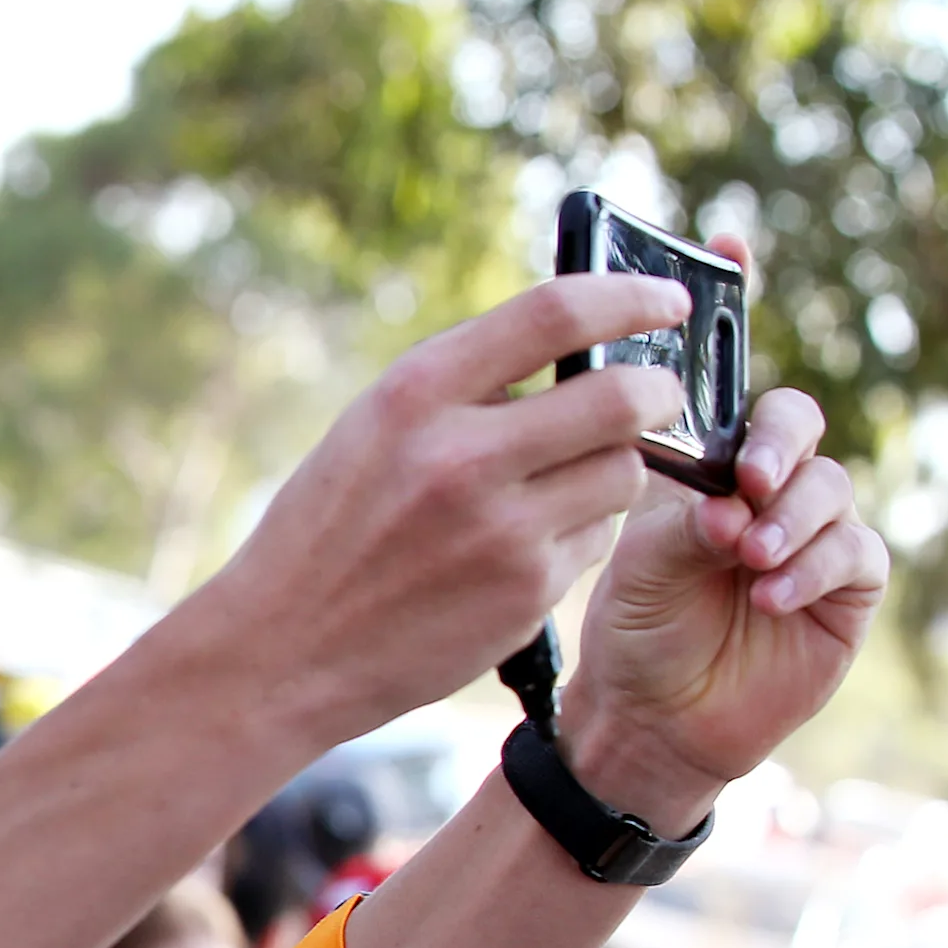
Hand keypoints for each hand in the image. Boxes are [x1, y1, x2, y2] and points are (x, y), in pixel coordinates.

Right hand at [187, 273, 694, 748]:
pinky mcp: (526, 593)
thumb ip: (463, 388)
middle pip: (623, 396)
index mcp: (414, 396)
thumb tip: (574, 350)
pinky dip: (579, 535)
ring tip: (558, 486)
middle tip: (658, 395)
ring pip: (625, 473)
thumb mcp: (370, 432)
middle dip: (658, 392)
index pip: (555, 314)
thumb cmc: (326, 533)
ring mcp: (501, 530)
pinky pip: (598, 542)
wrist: (281, 650)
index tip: (666, 300)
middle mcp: (461, 457)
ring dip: (613, 470)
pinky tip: (521, 549)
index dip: (630, 296)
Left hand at [561, 240, 886, 832]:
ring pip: (830, 485)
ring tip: (743, 552)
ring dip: (789, 514)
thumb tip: (694, 458)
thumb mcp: (614, 540)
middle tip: (748, 474)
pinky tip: (766, 587)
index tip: (729, 242)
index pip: (725, 370)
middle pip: (793, 418)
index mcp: (700, 456)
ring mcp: (806, 530)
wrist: (638, 716)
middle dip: (777, 437)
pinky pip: (855, 553)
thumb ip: (647, 485)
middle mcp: (759, 482)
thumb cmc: (625, 621)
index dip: (731, 300)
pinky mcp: (843, 588)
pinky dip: (812, 565)